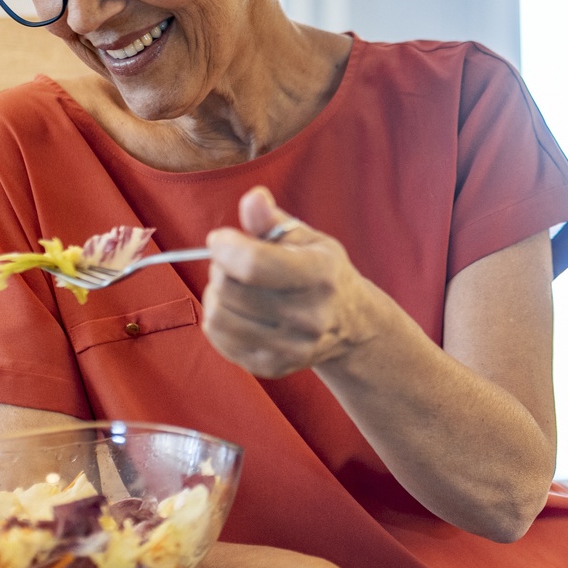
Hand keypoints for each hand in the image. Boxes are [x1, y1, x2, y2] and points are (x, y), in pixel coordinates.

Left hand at [203, 186, 379, 378]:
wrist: (351, 326)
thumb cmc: (323, 273)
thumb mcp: (307, 239)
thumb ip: (272, 220)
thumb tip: (253, 200)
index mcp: (320, 275)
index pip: (253, 264)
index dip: (225, 246)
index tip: (222, 238)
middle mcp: (309, 317)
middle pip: (229, 290)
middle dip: (219, 268)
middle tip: (231, 263)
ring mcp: (290, 348)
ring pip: (218, 317)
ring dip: (216, 294)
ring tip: (233, 286)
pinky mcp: (271, 367)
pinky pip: (218, 339)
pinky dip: (217, 319)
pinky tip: (236, 310)